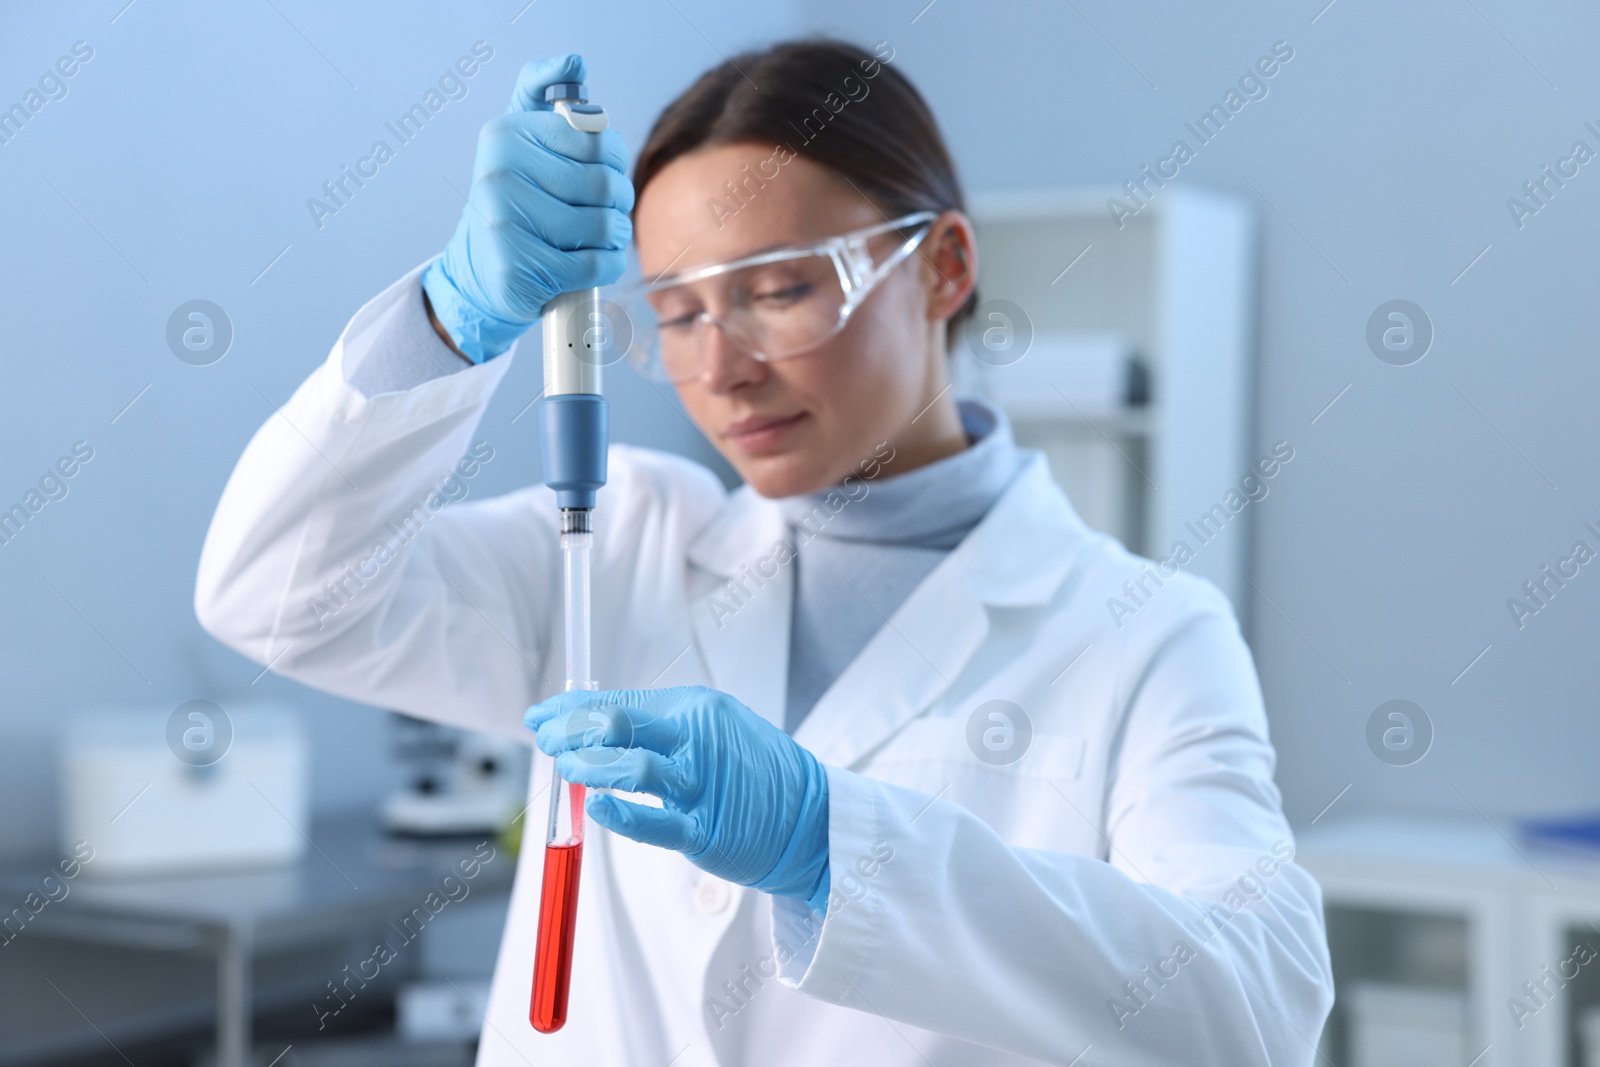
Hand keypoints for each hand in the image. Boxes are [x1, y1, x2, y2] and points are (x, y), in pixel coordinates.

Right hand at [421, 53, 633, 362]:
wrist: (478, 272)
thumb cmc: (516, 203)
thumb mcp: (521, 143)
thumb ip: (543, 96)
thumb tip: (574, 62)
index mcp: (507, 134)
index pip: (598, 138)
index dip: (617, 161)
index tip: (608, 173)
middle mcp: (498, 173)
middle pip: (603, 184)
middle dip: (619, 203)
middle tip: (610, 211)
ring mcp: (503, 222)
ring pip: (602, 226)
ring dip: (615, 237)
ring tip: (603, 238)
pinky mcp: (518, 269)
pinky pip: (594, 265)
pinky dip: (607, 267)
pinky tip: (595, 263)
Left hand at [525, 686, 831, 912]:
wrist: (813, 818)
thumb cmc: (755, 774)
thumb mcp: (714, 731)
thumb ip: (659, 729)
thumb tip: (593, 727)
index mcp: (697, 709)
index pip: (620, 702)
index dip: (572, 710)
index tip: (541, 715)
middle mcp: (699, 738)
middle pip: (618, 724)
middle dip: (570, 730)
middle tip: (544, 739)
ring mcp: (703, 785)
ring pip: (633, 767)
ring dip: (588, 766)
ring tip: (564, 768)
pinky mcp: (707, 831)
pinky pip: (656, 822)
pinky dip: (621, 813)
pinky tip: (597, 806)